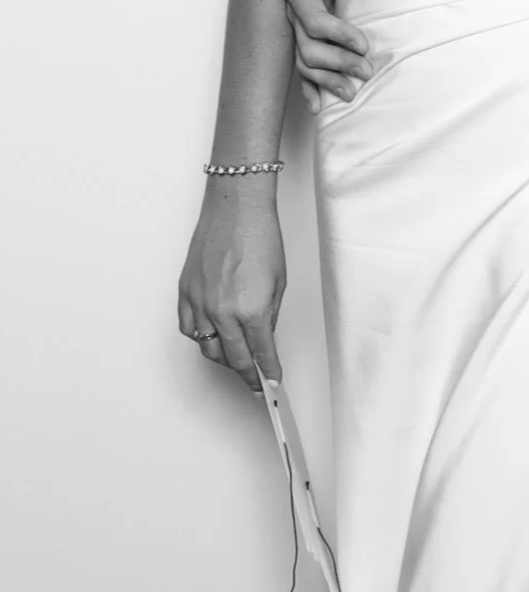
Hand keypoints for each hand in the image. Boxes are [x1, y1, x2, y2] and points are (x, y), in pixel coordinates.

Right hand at [177, 187, 285, 392]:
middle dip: (248, 374)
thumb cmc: (260, 236)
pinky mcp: (185, 293)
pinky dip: (200, 339)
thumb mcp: (278, 282)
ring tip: (237, 361)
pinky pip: (189, 329)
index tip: (272, 383)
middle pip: (234, 358)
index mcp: (251, 309)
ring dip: (224, 359)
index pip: (261, 354)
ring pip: (208, 349)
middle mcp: (222, 312)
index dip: (269, 373)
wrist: (236, 208)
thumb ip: (269, 316)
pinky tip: (211, 338)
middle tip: (256, 382)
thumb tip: (264, 339)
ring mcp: (200, 303)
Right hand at [283, 0, 370, 110]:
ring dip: (327, 80)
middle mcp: (295, 7)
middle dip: (337, 62)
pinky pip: (304, 64)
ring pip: (306, 61)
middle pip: (309, 46)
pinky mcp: (310, 31)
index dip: (337, 35)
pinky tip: (319, 105)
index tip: (363, 44)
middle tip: (367, 71)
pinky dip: (310, 86)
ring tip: (352, 93)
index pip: (313, 19)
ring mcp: (301, 22)